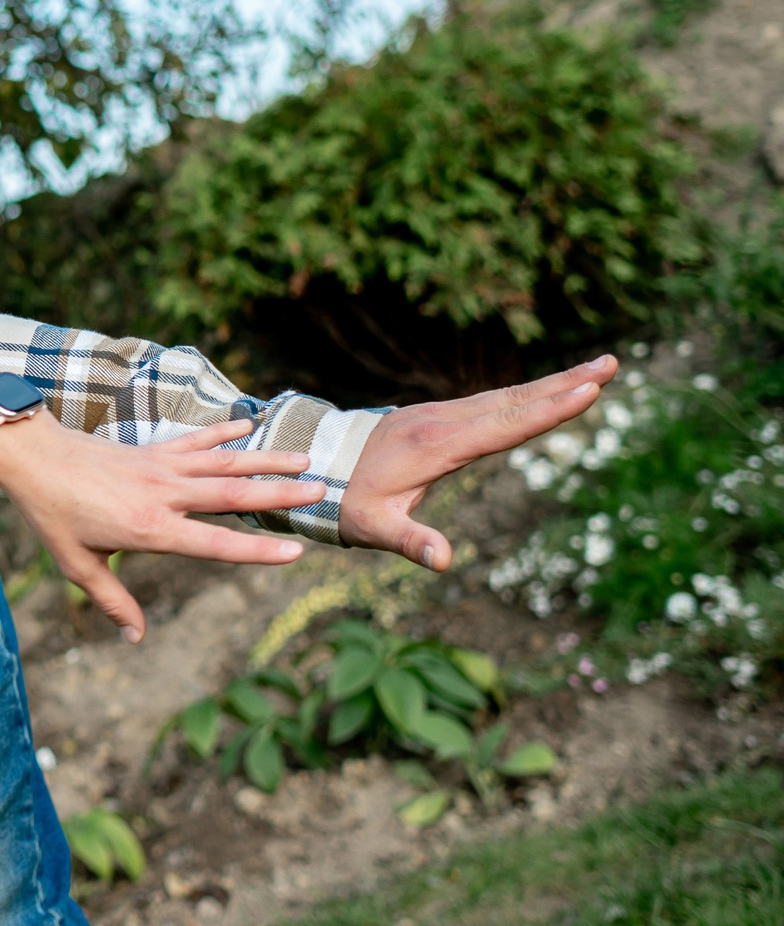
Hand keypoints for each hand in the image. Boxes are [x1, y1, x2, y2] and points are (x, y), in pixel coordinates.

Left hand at [0, 413, 324, 642]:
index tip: (295, 552)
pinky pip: (196, 440)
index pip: (214, 543)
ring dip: (265, 461)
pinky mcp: (152, 450)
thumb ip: (112, 601)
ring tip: (306, 461)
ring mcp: (161, 467)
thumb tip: (136, 639)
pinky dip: (224, 432)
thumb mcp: (76, 565)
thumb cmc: (51, 514)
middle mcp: (164, 494)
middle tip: (321, 492)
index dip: (256, 549)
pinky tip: (250, 425)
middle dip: (279, 494)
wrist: (31, 458)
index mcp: (150, 528)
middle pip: (232, 495)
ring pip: (223, 463)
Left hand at [341, 355, 617, 569]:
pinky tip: (550, 390)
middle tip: (612, 364)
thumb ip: (408, 541)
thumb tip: (444, 561)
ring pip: (506, 395)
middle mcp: (443, 420)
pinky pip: (492, 401)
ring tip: (597, 370)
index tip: (588, 390)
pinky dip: (527, 394)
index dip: (547, 411)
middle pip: (514, 400)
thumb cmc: (345, 501)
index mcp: (437, 444)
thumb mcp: (372, 527)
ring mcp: (441, 412)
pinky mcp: (439, 415)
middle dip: (565, 383)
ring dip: (552, 383)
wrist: (315, 463)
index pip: (503, 425)